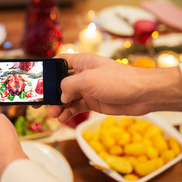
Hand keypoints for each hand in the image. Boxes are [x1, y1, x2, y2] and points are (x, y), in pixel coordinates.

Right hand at [50, 53, 181, 122]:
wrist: (142, 94)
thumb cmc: (118, 80)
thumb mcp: (88, 79)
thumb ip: (69, 85)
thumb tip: (61, 96)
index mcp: (82, 62)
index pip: (60, 62)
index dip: (49, 70)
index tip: (38, 81)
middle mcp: (83, 74)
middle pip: (61, 83)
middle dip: (52, 94)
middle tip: (43, 105)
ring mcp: (88, 89)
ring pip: (68, 97)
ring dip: (59, 106)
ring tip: (54, 115)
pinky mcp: (94, 101)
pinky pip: (76, 107)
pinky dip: (69, 112)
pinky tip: (63, 119)